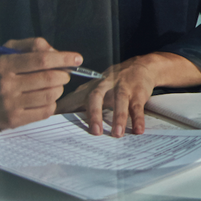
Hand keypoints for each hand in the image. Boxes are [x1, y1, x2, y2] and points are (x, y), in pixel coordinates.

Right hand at [0, 38, 82, 130]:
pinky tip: (44, 98)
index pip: (41, 60)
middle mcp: (5, 85)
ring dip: (59, 89)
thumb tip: (56, 51)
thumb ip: (31, 45)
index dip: (64, 58)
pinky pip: (45, 112)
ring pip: (51, 95)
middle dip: (64, 75)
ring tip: (53, 85)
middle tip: (63, 74)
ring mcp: (8, 105)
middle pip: (50, 79)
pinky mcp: (12, 121)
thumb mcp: (6, 51)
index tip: (77, 58)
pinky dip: (51, 103)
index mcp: (4, 65)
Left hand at [65, 52, 200, 137]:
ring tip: (117, 134)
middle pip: (97, 97)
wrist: (142, 66)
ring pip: (120, 102)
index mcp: (93, 86)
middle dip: (94, 114)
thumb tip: (58, 113)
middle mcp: (106, 85)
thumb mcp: (97, 86)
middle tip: (95, 132)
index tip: (59, 123)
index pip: (76, 97)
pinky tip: (138, 130)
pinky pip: (138, 106)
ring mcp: (124, 88)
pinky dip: (138, 119)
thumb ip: (81, 98)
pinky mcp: (138, 92)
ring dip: (119, 118)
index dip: (68, 108)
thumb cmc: (115, 81)